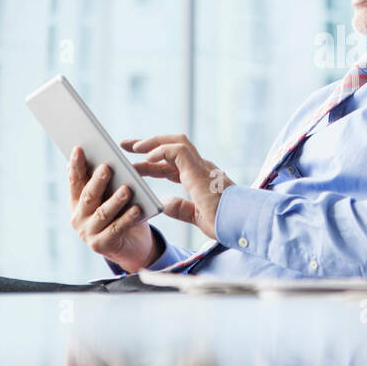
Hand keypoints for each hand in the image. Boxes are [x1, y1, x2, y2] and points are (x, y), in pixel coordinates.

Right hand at [68, 146, 160, 272]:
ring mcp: (87, 232)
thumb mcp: (111, 196)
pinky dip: (127, 219)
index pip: (75, 180)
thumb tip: (106, 157)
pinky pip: (116, 229)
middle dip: (97, 181)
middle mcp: (78, 216)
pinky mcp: (101, 246)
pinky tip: (137, 209)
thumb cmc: (121, 213)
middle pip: (88, 195)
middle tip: (107, 167)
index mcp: (77, 200)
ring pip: (103, 213)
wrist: (131, 246)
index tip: (79, 148)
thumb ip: (105, 182)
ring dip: (115, 200)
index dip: (76, 164)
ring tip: (127, 189)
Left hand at [120, 134, 234, 239]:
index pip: (171, 165)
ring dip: (153, 142)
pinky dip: (161, 151)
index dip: (151, 163)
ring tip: (133, 146)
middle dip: (147, 145)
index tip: (133, 163)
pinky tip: (147, 157)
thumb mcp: (196, 217)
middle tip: (126, 145)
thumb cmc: (224, 222)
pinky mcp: (200, 169)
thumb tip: (165, 202)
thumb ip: (181, 208)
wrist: (240, 224)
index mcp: (200, 179)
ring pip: (176, 141)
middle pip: (171, 148)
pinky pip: (177, 150)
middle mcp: (202, 168)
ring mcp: (202, 166)